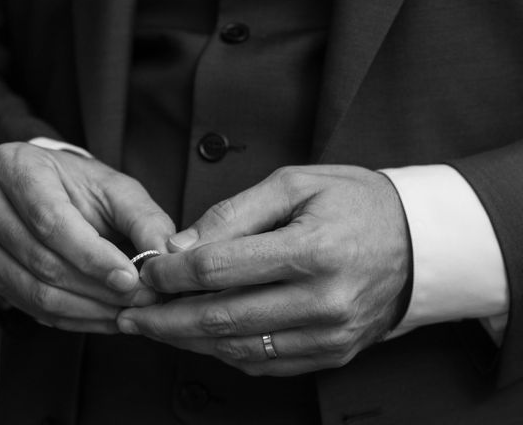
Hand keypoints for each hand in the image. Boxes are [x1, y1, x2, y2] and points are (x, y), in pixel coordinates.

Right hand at [0, 142, 174, 332]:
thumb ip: (144, 219)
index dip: (92, 256)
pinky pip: (33, 309)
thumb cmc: (84, 186)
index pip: (51, 221)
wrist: (50, 190)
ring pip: (36, 292)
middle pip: (42, 261)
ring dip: (89, 309)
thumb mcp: (118, 189)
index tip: (130, 277)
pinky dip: (75, 319)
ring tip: (130, 311)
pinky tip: (107, 318)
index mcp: (14, 168)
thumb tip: (165, 256)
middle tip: (141, 299)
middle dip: (97, 288)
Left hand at [117, 165, 410, 375]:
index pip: (220, 269)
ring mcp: (330, 335)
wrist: (416, 241)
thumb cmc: (354, 203)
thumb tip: (182, 245)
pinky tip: (198, 339)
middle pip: (221, 317)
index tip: (148, 270)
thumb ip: (235, 213)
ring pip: (237, 347)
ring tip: (153, 328)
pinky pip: (264, 363)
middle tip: (131, 314)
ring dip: (186, 340)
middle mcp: (324, 301)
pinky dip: (223, 352)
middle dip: (165, 317)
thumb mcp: (295, 184)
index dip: (173, 273)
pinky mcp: (333, 353)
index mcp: (314, 250)